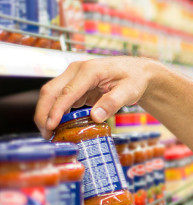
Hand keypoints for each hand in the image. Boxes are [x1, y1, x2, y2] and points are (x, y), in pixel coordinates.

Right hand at [35, 57, 157, 137]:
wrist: (137, 71)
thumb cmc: (135, 78)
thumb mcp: (129, 91)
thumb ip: (112, 102)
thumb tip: (95, 117)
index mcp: (90, 70)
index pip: (67, 92)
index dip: (56, 110)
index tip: (51, 126)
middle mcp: (77, 71)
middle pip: (51, 91)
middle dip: (44, 113)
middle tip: (47, 134)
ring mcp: (73, 77)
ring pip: (51, 95)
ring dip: (47, 113)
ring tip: (51, 134)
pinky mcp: (74, 85)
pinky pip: (60, 98)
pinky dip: (57, 112)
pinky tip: (60, 126)